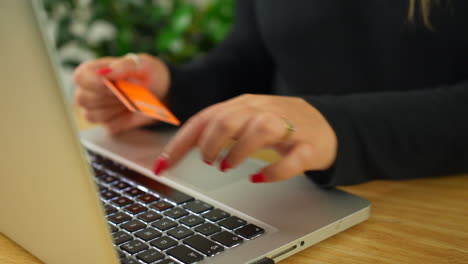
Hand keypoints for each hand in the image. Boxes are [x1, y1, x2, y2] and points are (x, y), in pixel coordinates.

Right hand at [73, 54, 169, 133]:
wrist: (160, 92)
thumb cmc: (147, 74)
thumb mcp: (143, 64)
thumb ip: (124, 66)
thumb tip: (107, 72)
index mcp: (93, 71)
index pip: (80, 77)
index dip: (93, 82)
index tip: (110, 84)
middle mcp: (89, 91)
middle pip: (84, 99)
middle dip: (108, 97)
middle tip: (126, 91)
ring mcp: (96, 109)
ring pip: (94, 115)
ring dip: (116, 108)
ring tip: (129, 99)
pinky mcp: (108, 123)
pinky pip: (110, 126)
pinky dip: (124, 120)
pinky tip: (131, 111)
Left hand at [154, 94, 337, 182]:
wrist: (325, 125)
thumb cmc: (277, 125)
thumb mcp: (243, 121)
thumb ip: (214, 131)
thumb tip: (177, 150)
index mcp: (243, 105)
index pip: (204, 119)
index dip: (179, 143)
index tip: (162, 166)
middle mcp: (262, 111)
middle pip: (228, 119)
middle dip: (209, 143)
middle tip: (208, 161)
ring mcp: (288, 127)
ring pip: (260, 129)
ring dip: (238, 150)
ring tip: (228, 166)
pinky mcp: (308, 147)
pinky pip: (292, 158)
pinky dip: (273, 171)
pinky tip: (259, 177)